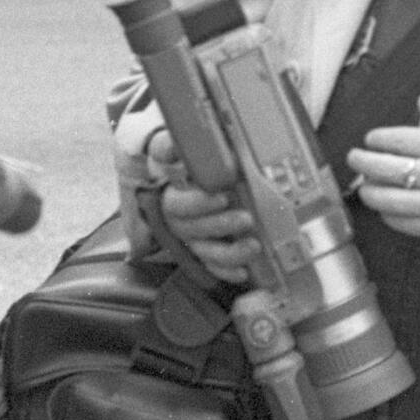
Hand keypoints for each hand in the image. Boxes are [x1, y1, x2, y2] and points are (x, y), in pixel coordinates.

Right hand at [144, 128, 254, 282]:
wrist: (172, 182)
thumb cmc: (174, 166)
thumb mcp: (165, 152)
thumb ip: (167, 148)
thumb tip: (173, 146)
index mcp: (170, 199)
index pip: (179, 205)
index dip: (200, 204)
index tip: (223, 197)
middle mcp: (179, 224)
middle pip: (195, 231)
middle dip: (222, 226)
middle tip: (247, 219)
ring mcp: (192, 241)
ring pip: (206, 253)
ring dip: (230, 254)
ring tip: (254, 246)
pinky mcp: (204, 253)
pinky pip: (213, 267)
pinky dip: (227, 272)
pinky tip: (244, 273)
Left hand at [346, 98, 419, 250]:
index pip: (403, 139)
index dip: (379, 139)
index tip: (370, 139)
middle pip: (391, 169)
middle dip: (364, 163)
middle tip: (353, 159)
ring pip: (393, 201)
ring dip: (371, 193)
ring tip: (364, 187)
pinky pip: (409, 225)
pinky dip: (391, 217)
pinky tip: (386, 211)